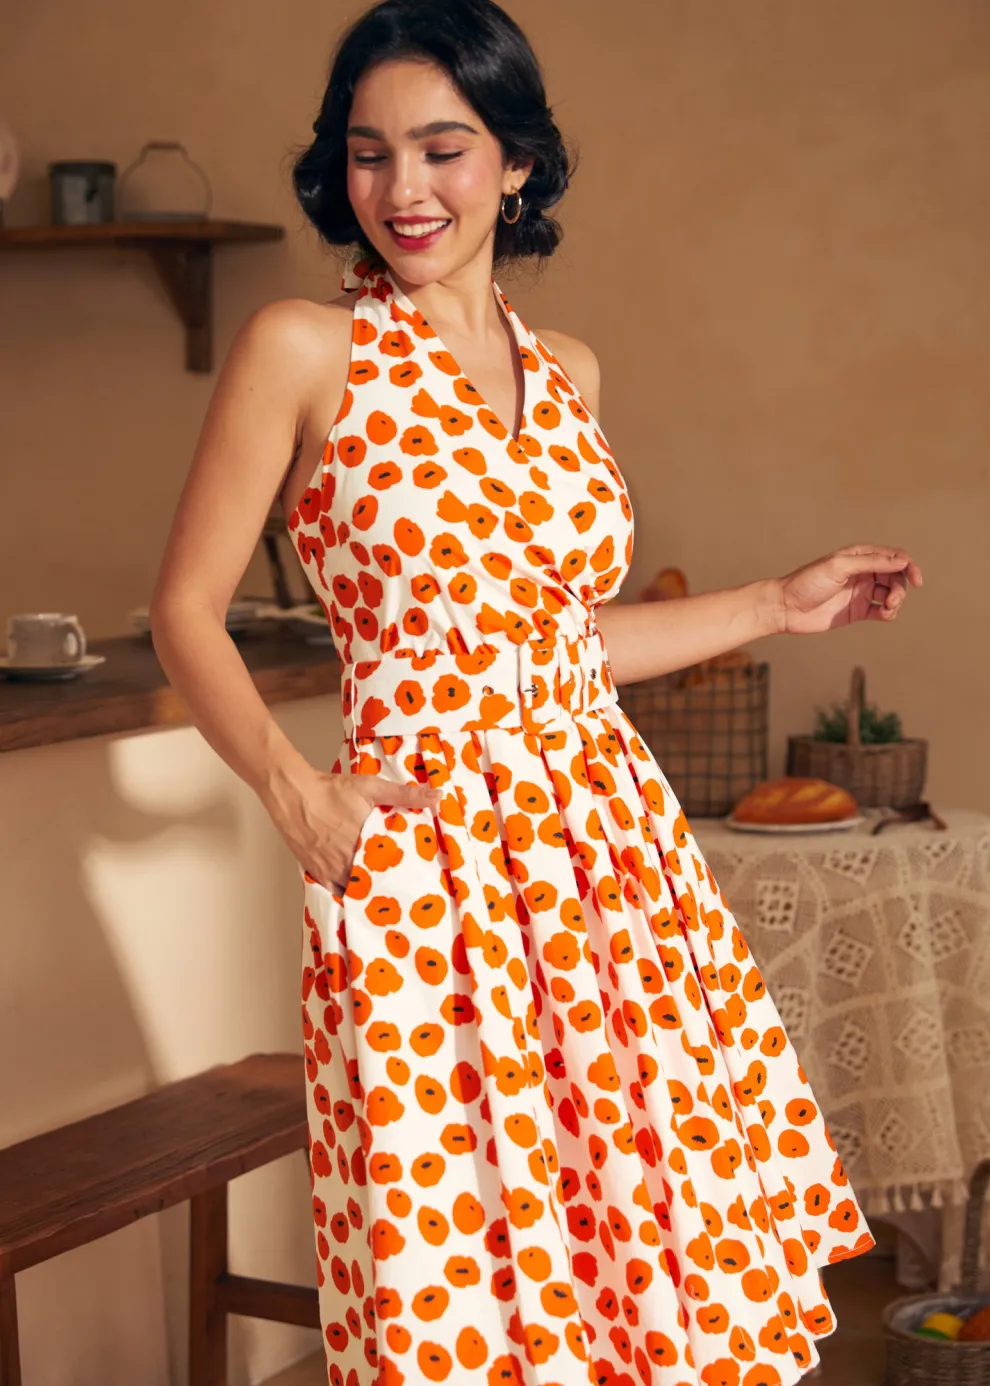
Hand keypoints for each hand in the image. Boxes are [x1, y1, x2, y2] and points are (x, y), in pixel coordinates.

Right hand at [262, 763, 441, 889]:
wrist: (293, 794)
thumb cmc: (331, 791)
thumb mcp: (371, 788)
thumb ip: (404, 795)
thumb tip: (437, 797)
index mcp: (365, 845)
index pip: (391, 870)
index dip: (404, 876)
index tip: (417, 880)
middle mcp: (347, 863)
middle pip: (373, 885)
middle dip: (388, 888)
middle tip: (404, 893)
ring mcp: (330, 871)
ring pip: (354, 891)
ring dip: (367, 893)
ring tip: (383, 898)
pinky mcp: (316, 872)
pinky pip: (333, 893)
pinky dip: (345, 895)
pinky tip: (356, 899)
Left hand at [775, 544, 922, 634]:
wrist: (786, 607)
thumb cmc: (807, 582)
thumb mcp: (839, 566)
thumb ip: (871, 562)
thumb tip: (901, 561)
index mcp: (860, 556)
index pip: (894, 557)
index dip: (910, 566)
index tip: (917, 580)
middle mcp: (863, 572)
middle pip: (896, 577)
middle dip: (900, 588)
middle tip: (892, 600)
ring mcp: (862, 592)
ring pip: (892, 594)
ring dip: (896, 601)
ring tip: (887, 609)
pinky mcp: (858, 611)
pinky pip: (882, 611)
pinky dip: (889, 613)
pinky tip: (885, 615)